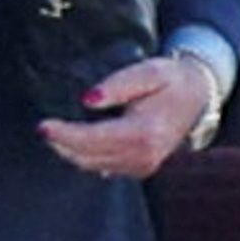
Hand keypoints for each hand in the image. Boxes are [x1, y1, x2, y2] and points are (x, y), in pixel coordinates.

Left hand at [39, 50, 218, 179]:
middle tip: (43, 126)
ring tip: (54, 132)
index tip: (42, 126)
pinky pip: (102, 167)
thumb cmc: (170, 80)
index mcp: (144, 133)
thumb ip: (118, 84)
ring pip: (92, 165)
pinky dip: (84, 156)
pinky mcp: (140, 169)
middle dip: (61, 144)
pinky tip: (73, 141)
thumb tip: (87, 99)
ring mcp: (142, 166)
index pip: (93, 140)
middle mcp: (143, 156)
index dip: (64, 135)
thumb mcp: (148, 71)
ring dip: (69, 151)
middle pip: (87, 157)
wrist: (197, 97)